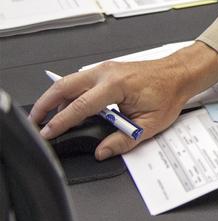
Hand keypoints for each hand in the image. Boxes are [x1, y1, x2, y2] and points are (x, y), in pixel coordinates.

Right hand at [29, 42, 217, 158]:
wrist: (179, 74)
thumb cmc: (169, 93)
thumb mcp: (150, 124)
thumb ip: (124, 140)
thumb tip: (103, 151)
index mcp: (116, 85)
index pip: (80, 106)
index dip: (61, 122)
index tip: (48, 133)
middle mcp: (107, 73)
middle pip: (64, 87)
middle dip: (45, 104)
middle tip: (35, 122)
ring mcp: (105, 69)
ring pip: (69, 82)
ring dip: (55, 98)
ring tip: (46, 118)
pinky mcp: (105, 70)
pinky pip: (80, 81)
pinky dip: (68, 94)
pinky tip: (65, 108)